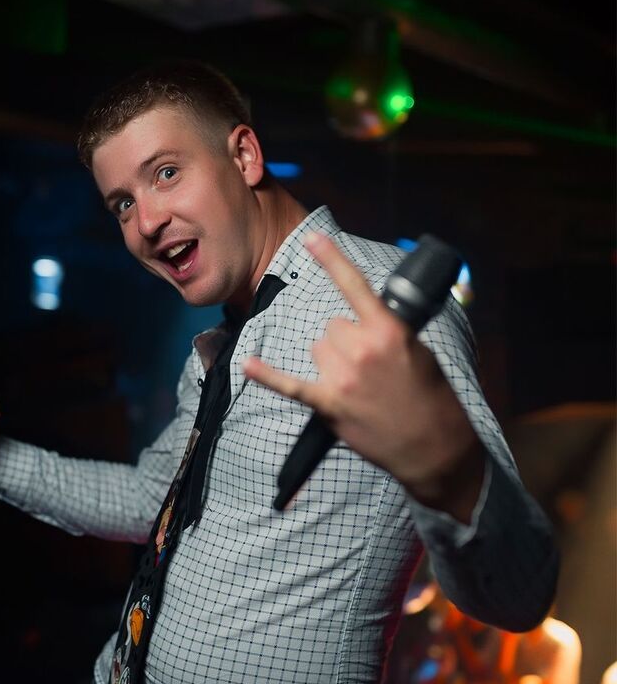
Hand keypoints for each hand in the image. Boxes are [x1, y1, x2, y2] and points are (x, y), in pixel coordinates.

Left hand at [243, 231, 483, 521]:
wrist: (435, 445)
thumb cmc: (432, 397)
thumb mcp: (420, 350)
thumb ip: (388, 331)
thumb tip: (361, 325)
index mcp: (389, 330)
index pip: (354, 286)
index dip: (332, 259)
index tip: (313, 239)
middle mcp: (363, 349)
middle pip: (331, 326)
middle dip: (345, 340)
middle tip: (370, 366)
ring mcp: (344, 378)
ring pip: (318, 350)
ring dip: (331, 362)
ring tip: (358, 386)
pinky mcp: (331, 405)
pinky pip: (292, 386)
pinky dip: (268, 376)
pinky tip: (248, 365)